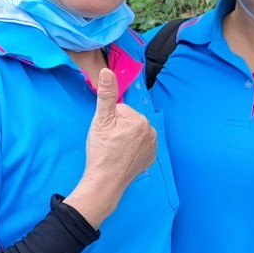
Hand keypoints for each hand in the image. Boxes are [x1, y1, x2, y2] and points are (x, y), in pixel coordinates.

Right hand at [65, 69, 158, 227]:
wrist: (106, 181)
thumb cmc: (101, 151)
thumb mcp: (100, 120)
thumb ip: (106, 95)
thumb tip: (107, 71)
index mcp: (139, 119)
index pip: (121, 110)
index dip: (110, 120)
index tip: (105, 132)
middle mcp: (151, 131)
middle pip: (129, 121)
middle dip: (118, 128)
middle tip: (109, 141)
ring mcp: (153, 146)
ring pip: (135, 133)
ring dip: (125, 138)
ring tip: (115, 150)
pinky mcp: (151, 158)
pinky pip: (140, 146)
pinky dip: (132, 149)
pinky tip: (123, 156)